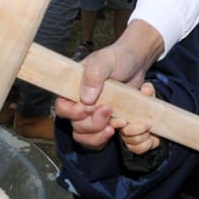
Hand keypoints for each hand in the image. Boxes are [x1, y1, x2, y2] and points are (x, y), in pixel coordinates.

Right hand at [55, 22, 163, 148]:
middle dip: (92, 123)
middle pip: (75, 126)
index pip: (62, 108)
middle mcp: (79, 104)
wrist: (136, 64)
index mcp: (73, 89)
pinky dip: (106, 138)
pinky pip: (98, 140)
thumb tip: (86, 99)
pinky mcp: (106, 123)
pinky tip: (121, 126)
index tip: (89, 108)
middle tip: (110, 109)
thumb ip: (94, 75)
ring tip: (116, 123)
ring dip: (98, 135)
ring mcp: (92, 116)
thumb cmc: (117, 58)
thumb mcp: (105, 60)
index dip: (73, 113)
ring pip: (85, 137)